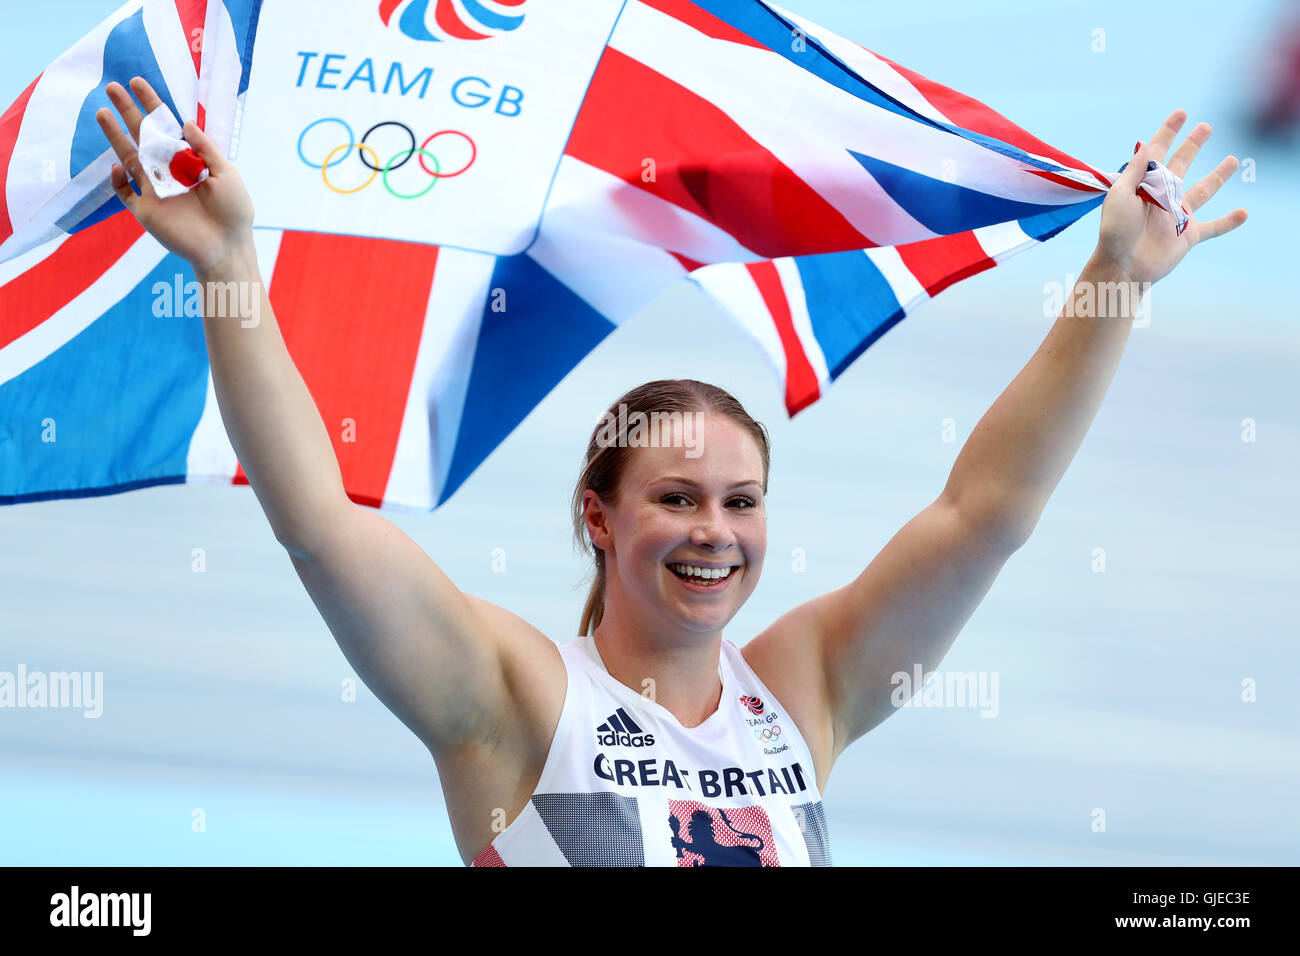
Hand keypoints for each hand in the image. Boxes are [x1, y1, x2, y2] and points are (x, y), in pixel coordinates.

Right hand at [95, 76, 254, 273]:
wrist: (227, 247)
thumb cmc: (233, 211)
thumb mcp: (226, 174)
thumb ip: (205, 149)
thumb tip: (185, 122)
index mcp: (187, 159)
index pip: (165, 126)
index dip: (151, 104)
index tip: (137, 82)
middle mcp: (167, 170)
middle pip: (142, 136)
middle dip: (127, 112)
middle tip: (111, 87)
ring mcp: (154, 189)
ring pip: (128, 158)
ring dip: (115, 136)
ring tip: (101, 113)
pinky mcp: (145, 210)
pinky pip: (125, 192)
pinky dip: (118, 180)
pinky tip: (117, 166)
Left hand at [1092, 109, 1247, 286]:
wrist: (1122, 266)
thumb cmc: (1115, 231)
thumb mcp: (1120, 195)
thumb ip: (1136, 170)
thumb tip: (1147, 143)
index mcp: (1144, 184)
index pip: (1157, 151)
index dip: (1169, 131)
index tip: (1181, 113)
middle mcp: (1163, 196)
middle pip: (1182, 163)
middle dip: (1193, 144)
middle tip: (1206, 127)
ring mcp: (1177, 216)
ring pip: (1203, 190)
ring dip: (1219, 176)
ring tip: (1233, 159)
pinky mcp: (1188, 236)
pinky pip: (1214, 228)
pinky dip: (1229, 222)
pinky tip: (1244, 213)